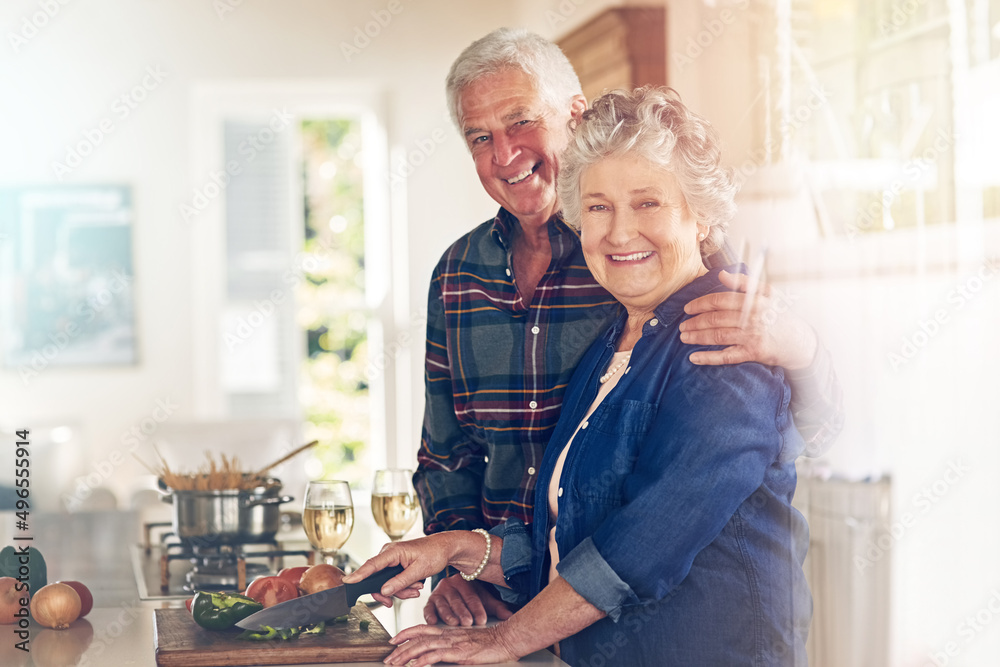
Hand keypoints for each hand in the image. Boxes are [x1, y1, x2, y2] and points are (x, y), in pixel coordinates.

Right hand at [343, 535, 453, 605]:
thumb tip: (383, 591)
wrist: (444, 549)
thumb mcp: (419, 571)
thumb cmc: (434, 554)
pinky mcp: (394, 565)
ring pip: (385, 582)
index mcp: (393, 551)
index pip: (372, 565)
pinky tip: (414, 586)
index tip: (347, 582)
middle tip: (406, 596)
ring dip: (400, 590)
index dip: (359, 574)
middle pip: (377, 578)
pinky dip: (402, 586)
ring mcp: (391, 559)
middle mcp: (388, 554)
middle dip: (391, 591)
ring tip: (417, 589)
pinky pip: (391, 580)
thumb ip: (400, 582)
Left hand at [384, 624, 519, 665]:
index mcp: (448, 631)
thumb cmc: (489, 643)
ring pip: (423, 646)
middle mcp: (447, 635)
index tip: (393, 641)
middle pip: (418, 638)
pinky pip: (436, 655)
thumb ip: (451, 647)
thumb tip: (435, 656)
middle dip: (400, 648)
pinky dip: (423, 660)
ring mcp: (452, 643)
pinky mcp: (459, 652)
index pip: (422, 629)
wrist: (505, 639)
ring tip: (395, 663)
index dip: (405, 633)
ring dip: (406, 655)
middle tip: (388, 658)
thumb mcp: (466, 643)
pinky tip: (414, 665)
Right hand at [423, 574, 513, 625]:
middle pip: (457, 600)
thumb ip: (497, 608)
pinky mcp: (429, 602)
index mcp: (464, 581)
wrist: (455, 593)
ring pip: (443, 604)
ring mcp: (438, 593)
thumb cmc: (472, 598)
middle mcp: (450, 584)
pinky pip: (428, 608)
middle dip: (463, 612)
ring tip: (454, 623)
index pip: (472, 595)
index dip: (477, 608)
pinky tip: (433, 622)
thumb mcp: (485, 601)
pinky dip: (429, 615)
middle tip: (468, 622)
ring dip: (448, 615)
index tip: (482, 620)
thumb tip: (510, 616)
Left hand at [680, 269, 816, 369]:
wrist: (801, 342)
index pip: (720, 300)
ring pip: (718, 336)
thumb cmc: (780, 316)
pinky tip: (694, 357)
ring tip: (684, 337)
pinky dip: (709, 358)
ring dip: (697, 337)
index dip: (701, 304)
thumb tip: (722, 274)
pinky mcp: (753, 353)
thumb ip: (744, 283)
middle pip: (715, 319)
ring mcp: (751, 336)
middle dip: (695, 322)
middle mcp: (751, 318)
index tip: (687, 308)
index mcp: (753, 301)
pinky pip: (726, 356)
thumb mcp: (768, 294)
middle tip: (682, 326)